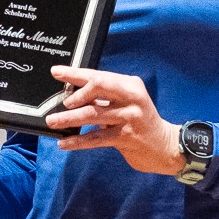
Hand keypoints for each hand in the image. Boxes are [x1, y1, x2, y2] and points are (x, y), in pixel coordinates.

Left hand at [44, 66, 181, 175]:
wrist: (166, 146)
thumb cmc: (140, 120)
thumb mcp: (126, 101)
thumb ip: (105, 96)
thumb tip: (72, 93)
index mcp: (129, 85)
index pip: (99, 75)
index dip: (75, 74)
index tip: (57, 72)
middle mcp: (131, 98)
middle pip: (97, 88)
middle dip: (75, 94)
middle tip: (60, 103)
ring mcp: (129, 118)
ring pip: (92, 115)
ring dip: (69, 118)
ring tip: (53, 121)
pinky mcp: (125, 138)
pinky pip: (96, 138)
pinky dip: (78, 141)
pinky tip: (64, 142)